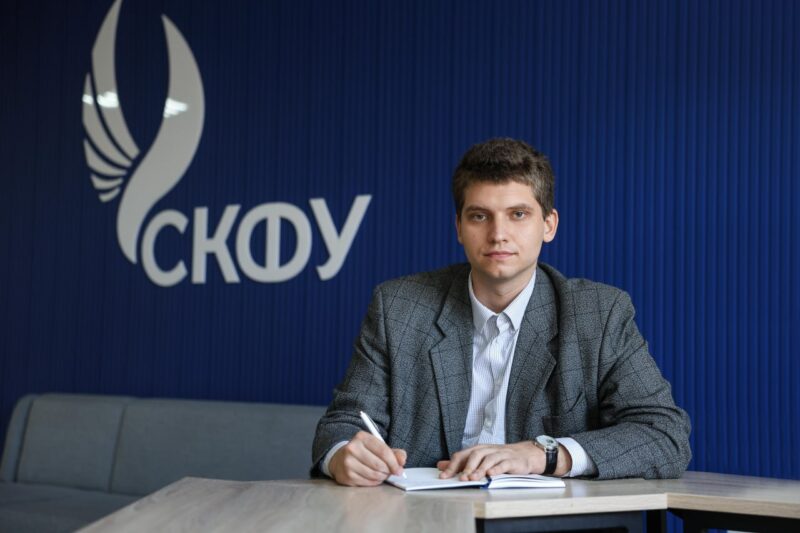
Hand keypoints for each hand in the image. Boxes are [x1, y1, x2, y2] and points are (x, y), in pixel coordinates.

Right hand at [329, 431, 406, 486]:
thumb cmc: (364, 452)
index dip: (394, 462)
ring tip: (382, 474)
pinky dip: (374, 482)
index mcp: (362, 437)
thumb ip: (394, 453)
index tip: (399, 469)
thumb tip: (402, 461)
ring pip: (374, 475)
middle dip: (388, 471)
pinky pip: (367, 483)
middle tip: (390, 472)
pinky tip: (373, 477)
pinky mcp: (346, 476)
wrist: (340, 459)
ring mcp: (348, 463)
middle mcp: (352, 448)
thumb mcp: (378, 447)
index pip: (383, 451)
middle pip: (379, 465)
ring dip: (382, 477)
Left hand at [436, 441, 572, 479]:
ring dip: (480, 469)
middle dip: (466, 467)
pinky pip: (503, 464)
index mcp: (478, 449)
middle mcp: (488, 449)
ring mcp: (500, 454)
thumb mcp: (480, 458)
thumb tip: (441, 465)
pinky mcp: (512, 461)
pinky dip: (497, 469)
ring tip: (473, 478)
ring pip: (488, 459)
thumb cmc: (500, 457)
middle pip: (475, 455)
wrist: (525, 454)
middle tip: (460, 478)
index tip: (443, 476)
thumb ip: (461, 462)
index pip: (462, 455)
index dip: (452, 465)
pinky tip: (491, 475)